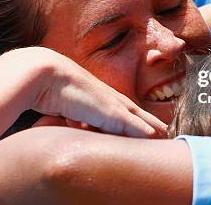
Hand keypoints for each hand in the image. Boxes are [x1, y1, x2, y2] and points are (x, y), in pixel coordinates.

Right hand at [16, 47, 166, 137]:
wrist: (44, 76)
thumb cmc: (48, 88)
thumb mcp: (64, 108)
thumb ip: (70, 117)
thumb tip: (69, 126)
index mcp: (97, 98)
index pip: (120, 110)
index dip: (132, 118)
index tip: (143, 126)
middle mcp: (107, 99)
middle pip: (134, 112)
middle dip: (148, 121)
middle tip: (164, 130)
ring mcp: (110, 104)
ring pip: (138, 117)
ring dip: (152, 125)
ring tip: (165, 133)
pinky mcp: (111, 112)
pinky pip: (132, 124)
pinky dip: (144, 130)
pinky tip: (156, 135)